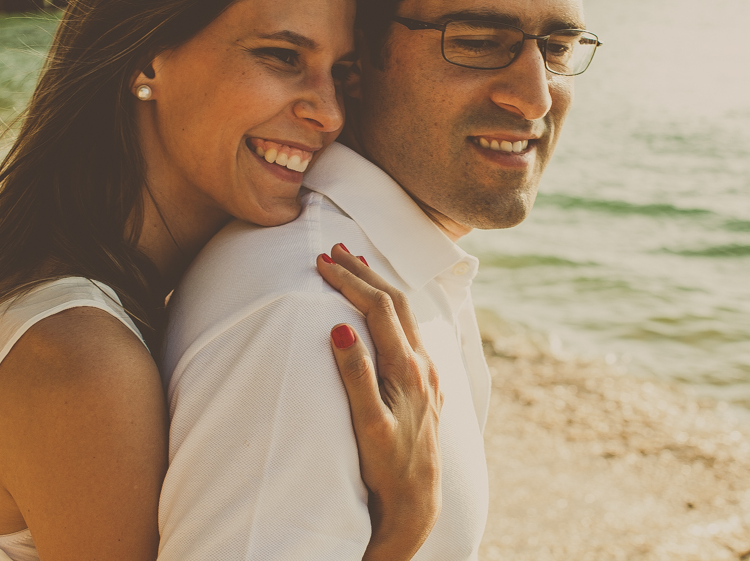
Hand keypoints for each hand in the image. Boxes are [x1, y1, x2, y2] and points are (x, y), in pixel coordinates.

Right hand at [316, 244, 442, 560]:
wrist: (416, 500)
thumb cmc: (387, 466)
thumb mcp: (366, 424)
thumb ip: (355, 375)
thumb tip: (340, 328)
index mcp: (407, 369)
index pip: (378, 309)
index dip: (351, 281)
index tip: (322, 262)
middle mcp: (423, 365)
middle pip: (395, 302)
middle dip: (364, 273)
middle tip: (335, 250)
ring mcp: (428, 373)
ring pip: (406, 314)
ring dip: (379, 286)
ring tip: (356, 265)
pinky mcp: (427, 383)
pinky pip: (409, 330)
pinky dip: (390, 308)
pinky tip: (381, 308)